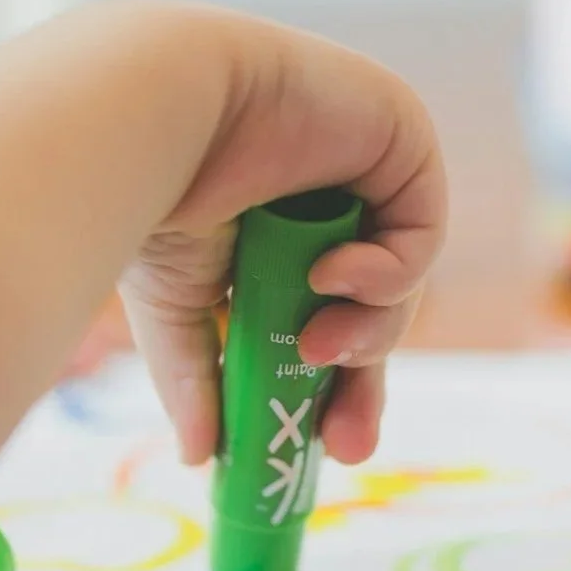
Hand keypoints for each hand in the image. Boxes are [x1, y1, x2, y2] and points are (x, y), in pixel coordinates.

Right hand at [117, 14, 446, 466]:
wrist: (156, 112)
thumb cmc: (148, 192)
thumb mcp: (175, 310)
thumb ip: (197, 378)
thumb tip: (200, 458)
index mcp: (271, 232)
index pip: (322, 319)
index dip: (330, 386)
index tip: (325, 450)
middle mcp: (321, 197)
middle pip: (372, 311)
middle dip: (362, 381)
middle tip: (345, 444)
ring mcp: (363, 165)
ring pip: (398, 283)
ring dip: (369, 331)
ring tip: (318, 346)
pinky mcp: (399, 137)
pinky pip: (421, 233)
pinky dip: (388, 272)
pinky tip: (337, 275)